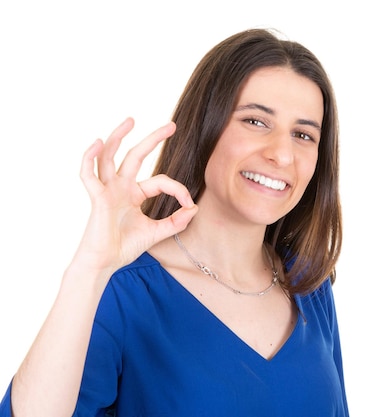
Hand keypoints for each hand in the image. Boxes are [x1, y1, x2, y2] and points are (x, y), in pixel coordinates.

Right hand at [72, 117, 197, 275]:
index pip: (161, 181)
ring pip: (110, 156)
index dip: (178, 190)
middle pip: (136, 156)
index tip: (189, 204)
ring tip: (131, 120)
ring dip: (118, 137)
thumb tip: (194, 208)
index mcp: (135, 194)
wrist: (105, 263)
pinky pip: (88, 174)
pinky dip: (90, 158)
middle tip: (172, 125)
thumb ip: (176, 222)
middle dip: (153, 139)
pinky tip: (97, 142)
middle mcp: (121, 187)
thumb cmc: (125, 247)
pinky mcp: (97, 198)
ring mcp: (108, 190)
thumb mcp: (157, 232)